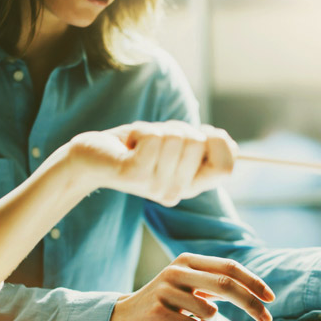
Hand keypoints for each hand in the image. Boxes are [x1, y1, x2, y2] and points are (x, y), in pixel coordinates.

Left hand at [64, 121, 236, 206]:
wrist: (90, 158)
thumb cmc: (134, 147)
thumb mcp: (174, 146)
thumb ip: (202, 147)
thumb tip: (230, 143)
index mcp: (189, 186)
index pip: (226, 168)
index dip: (219, 143)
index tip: (200, 133)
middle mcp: (176, 192)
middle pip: (199, 144)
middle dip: (178, 128)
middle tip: (155, 141)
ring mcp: (156, 186)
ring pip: (177, 137)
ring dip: (156, 128)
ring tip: (139, 144)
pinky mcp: (135, 174)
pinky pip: (154, 137)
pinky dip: (141, 130)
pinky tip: (129, 145)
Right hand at [108, 253, 274, 320]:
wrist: (122, 319)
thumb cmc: (163, 305)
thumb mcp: (187, 287)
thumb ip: (213, 285)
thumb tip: (252, 294)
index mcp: (188, 261)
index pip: (229, 267)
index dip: (253, 282)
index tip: (270, 298)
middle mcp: (177, 271)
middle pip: (226, 284)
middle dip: (250, 303)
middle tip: (267, 318)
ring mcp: (165, 290)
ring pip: (210, 313)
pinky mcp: (157, 311)